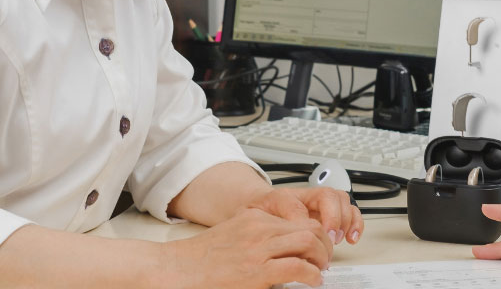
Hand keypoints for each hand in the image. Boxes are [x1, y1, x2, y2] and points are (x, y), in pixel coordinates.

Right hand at [161, 208, 332, 287]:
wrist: (175, 271)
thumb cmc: (198, 260)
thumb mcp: (231, 235)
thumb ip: (254, 235)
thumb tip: (278, 248)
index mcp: (254, 218)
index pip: (298, 218)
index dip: (315, 233)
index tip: (318, 246)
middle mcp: (259, 229)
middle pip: (309, 227)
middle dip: (324, 244)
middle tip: (325, 259)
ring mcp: (259, 249)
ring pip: (309, 242)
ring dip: (322, 258)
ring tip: (321, 270)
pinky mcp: (257, 272)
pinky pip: (298, 268)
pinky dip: (312, 276)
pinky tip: (313, 282)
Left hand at [247, 186, 363, 245]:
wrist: (260, 205)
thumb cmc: (260, 212)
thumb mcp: (254, 218)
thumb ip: (264, 224)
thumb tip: (283, 235)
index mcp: (283, 197)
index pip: (295, 203)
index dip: (304, 221)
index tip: (307, 237)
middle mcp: (305, 196)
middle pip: (328, 195)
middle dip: (333, 218)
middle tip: (328, 237)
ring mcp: (319, 204)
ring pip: (342, 200)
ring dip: (346, 220)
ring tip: (339, 239)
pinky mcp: (330, 213)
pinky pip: (350, 211)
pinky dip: (356, 224)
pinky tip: (351, 238)